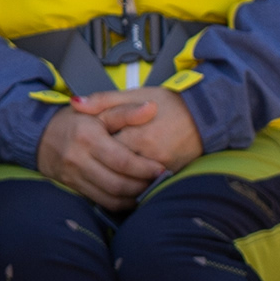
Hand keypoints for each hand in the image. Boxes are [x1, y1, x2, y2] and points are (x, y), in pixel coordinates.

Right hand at [35, 92, 177, 209]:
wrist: (40, 136)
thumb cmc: (75, 121)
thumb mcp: (99, 111)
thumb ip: (126, 111)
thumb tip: (151, 108)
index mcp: (88, 137)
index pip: (122, 160)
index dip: (144, 168)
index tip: (161, 168)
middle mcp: (79, 159)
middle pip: (118, 183)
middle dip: (143, 185)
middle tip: (159, 181)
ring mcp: (74, 176)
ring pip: (111, 196)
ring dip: (134, 196)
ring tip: (149, 188)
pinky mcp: (73, 188)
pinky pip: (102, 202)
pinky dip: (121, 202)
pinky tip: (132, 196)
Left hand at [88, 85, 202, 176]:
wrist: (204, 114)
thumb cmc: (167, 102)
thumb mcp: (134, 95)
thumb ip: (103, 101)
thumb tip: (75, 104)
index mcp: (137, 135)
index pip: (105, 150)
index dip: (94, 148)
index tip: (89, 144)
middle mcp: (150, 155)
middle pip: (116, 170)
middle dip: (103, 167)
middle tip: (94, 162)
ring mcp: (162, 168)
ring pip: (130, 182)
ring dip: (118, 179)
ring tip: (107, 170)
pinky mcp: (171, 175)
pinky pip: (147, 186)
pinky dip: (135, 184)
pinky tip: (127, 177)